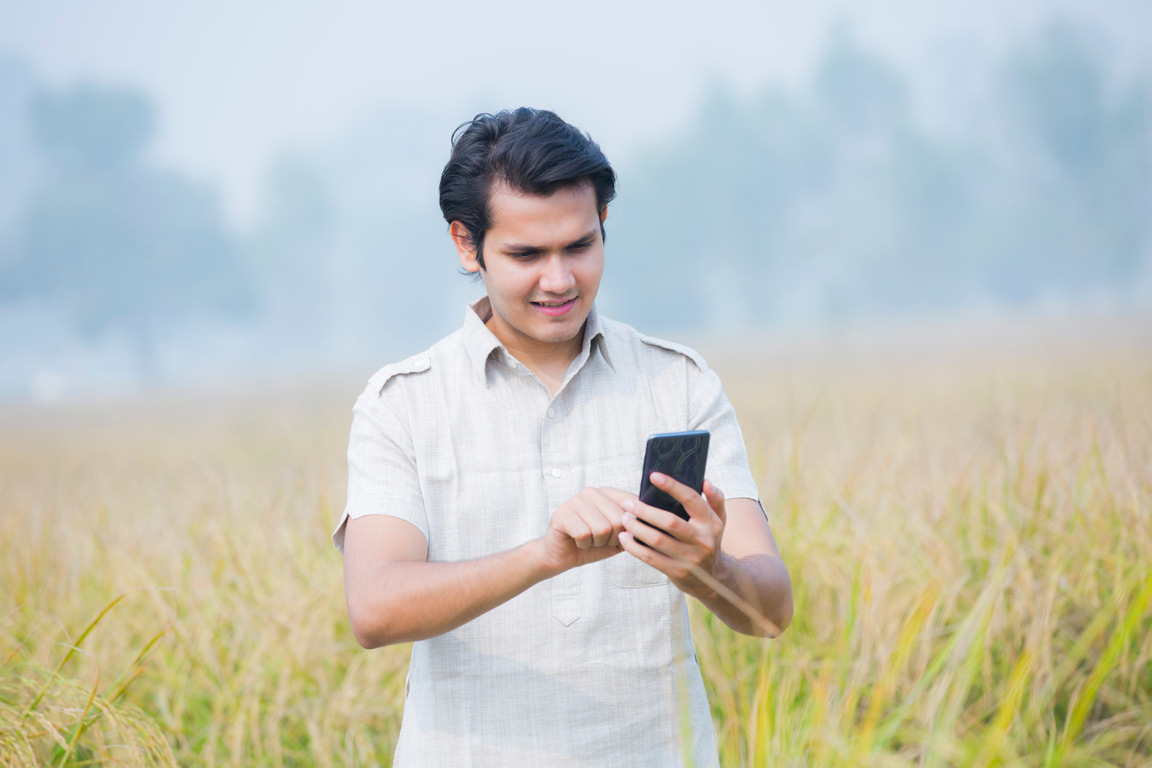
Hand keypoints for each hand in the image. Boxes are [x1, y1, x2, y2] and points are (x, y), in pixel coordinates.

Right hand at [535, 487, 625, 575]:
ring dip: (597, 542)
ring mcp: (576, 501)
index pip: (632, 503)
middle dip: (612, 538)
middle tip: (600, 540)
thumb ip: (633, 528)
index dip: (630, 527)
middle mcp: (592, 492)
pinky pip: (584, 534)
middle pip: (619, 519)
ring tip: (588, 539)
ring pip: (602, 528)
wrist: (562, 556)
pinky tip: (577, 541)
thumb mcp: (618, 537)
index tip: (621, 534)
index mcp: (608, 493)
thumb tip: (648, 524)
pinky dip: (583, 544)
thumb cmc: (591, 544)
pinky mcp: (562, 513)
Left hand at [604, 475, 727, 597]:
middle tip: (628, 503)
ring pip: (657, 540)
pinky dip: (634, 547)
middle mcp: (701, 540)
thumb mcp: (718, 520)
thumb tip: (705, 481)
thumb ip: (715, 499)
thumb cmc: (708, 540)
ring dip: (636, 528)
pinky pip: (650, 558)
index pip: (691, 499)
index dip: (672, 486)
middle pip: (669, 522)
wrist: (711, 579)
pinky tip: (624, 537)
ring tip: (624, 518)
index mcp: (710, 522)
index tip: (653, 476)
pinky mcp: (676, 571)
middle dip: (645, 511)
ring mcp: (689, 558)